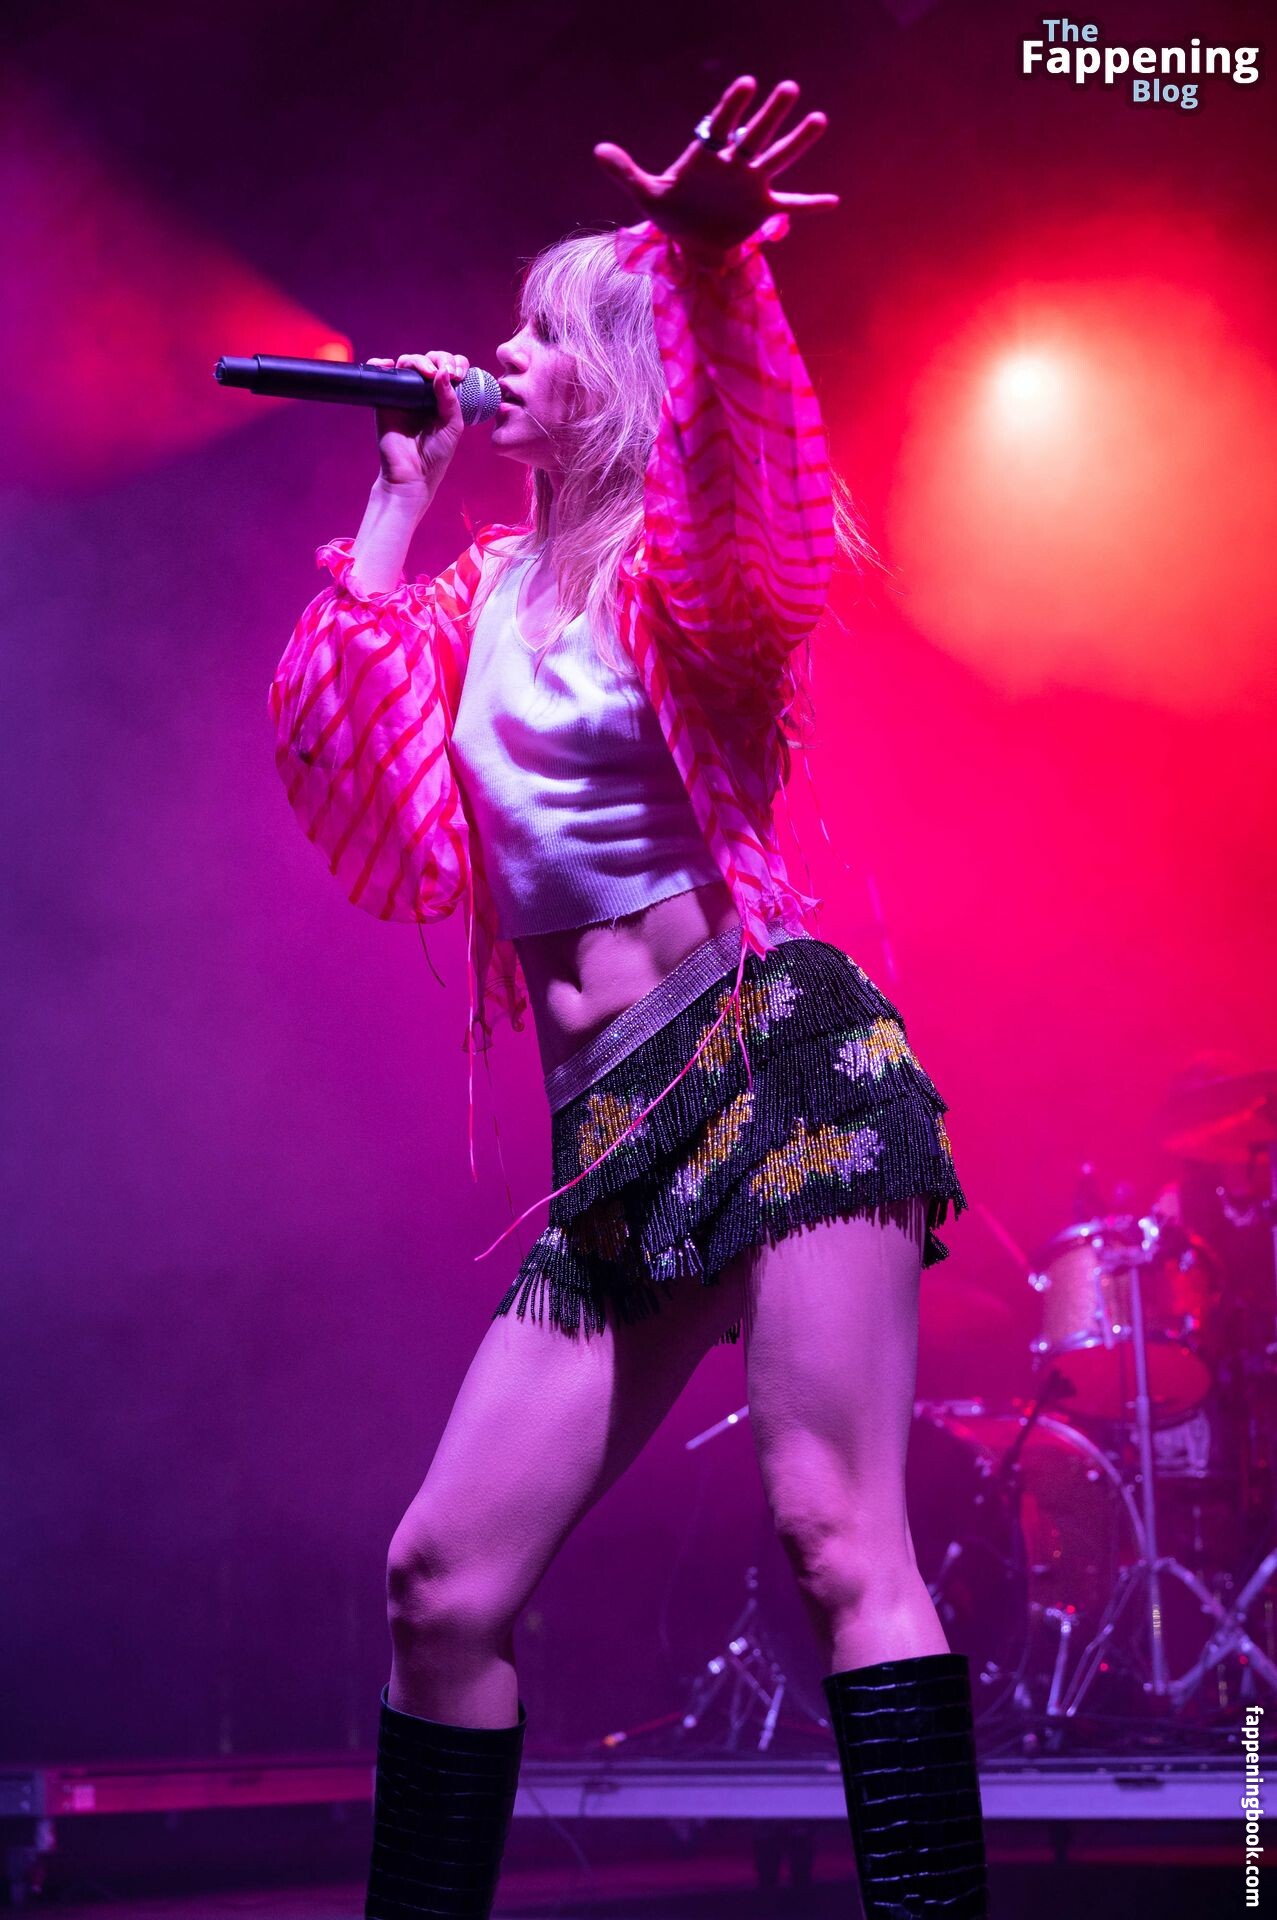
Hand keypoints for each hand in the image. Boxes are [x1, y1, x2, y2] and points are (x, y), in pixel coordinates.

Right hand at [365, 350, 468, 493]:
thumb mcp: (452, 426)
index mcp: (442, 398)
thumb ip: (450, 400)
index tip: (459, 373)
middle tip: (446, 371)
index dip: (455, 363)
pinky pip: (380, 375)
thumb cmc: (435, 455)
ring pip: (407, 363)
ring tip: (428, 373)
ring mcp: (403, 395)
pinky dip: (380, 363)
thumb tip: (443, 372)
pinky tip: (389, 364)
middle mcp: (422, 393)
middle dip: (440, 358)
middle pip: (429, 361)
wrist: (412, 476)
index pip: (448, 369)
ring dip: (418, 361)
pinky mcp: (384, 400)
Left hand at [593, 75, 837, 255]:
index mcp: (707, 155)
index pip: (721, 125)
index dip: (732, 106)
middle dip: (770, 115)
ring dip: (797, 142)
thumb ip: (626, 172)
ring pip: (777, 159)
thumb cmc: (671, 212)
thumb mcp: (646, 194)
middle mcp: (734, 163)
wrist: (690, 242)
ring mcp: (752, 184)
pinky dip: (810, 206)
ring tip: (818, 119)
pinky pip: (790, 206)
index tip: (747, 85)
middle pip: (755, 135)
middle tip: (788, 88)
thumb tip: (598, 150)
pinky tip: (833, 202)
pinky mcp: (762, 209)